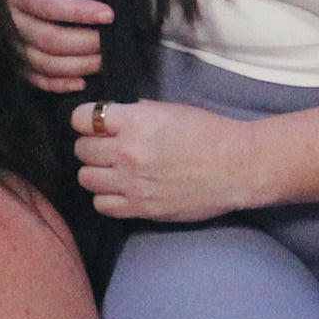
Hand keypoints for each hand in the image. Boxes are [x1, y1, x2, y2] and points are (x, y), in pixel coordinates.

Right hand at [0, 0, 112, 92]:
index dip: (79, 12)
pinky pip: (33, 78)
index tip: (109, 13)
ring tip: (104, 58)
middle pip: (48, 39)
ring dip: (77, 65)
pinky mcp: (11, 57)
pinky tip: (82, 81)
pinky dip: (58, 84)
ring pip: (44, 62)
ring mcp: (7, 42)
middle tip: (112, 39)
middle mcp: (5, 19)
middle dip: (85, 42)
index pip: (47, 4)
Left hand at [72, 95, 259, 223]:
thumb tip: (108, 118)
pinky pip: (101, 204)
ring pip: (86, 178)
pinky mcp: (141, 208)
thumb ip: (134, 114)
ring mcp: (133, 183)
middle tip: (107, 146)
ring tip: (113, 169)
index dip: (86, 119)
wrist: (238, 166)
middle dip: (91, 145)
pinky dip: (106, 196)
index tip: (94, 123)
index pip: (82, 118)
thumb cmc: (209, 134)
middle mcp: (128, 152)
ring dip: (96, 171)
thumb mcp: (168, 110)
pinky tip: (120, 189)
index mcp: (135, 122)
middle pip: (81, 149)